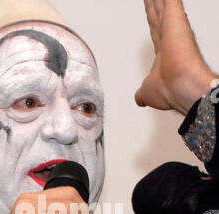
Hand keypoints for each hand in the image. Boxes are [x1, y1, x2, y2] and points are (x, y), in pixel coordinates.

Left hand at [135, 0, 217, 114]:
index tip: (151, 11)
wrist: (181, 86)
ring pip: (161, 4)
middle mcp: (169, 40)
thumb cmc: (169, 91)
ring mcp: (172, 28)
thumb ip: (142, 93)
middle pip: (158, 14)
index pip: (156, 31)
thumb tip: (139, 99)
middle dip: (153, 4)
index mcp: (164, 55)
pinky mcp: (175, 18)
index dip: (152, 20)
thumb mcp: (147, 92)